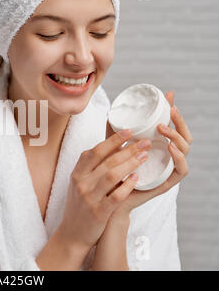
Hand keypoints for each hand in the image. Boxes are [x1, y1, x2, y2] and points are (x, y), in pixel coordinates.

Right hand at [58, 127, 151, 250]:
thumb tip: (110, 145)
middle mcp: (81, 183)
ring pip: (112, 175)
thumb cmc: (79, 205)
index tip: (129, 131)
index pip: (95, 151)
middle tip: (144, 142)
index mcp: (77, 174)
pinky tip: (137, 178)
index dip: (112, 140)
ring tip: (144, 156)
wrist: (71, 233)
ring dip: (130, 164)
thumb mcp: (78, 183)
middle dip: (128, 149)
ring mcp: (89, 198)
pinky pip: (116, 196)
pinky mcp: (99, 212)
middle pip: (107, 161)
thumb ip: (89, 166)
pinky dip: (127, 186)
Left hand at [108, 90, 192, 216]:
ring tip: (163, 128)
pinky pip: (181, 170)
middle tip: (169, 110)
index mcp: (157, 147)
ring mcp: (167, 169)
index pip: (171, 126)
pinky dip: (179, 157)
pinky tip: (171, 147)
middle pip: (184, 135)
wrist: (107, 199)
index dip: (172, 111)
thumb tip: (111, 112)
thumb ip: (113, 134)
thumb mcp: (112, 149)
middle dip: (179, 120)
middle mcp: (166, 156)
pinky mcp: (166, 183)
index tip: (169, 95)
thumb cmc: (111, 173)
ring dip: (176, 136)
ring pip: (185, 149)